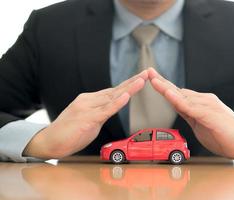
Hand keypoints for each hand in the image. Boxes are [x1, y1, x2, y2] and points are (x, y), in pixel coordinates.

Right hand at [23, 71, 147, 158]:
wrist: (49, 141)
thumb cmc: (69, 132)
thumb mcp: (89, 120)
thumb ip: (101, 113)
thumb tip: (112, 108)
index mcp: (90, 100)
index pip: (113, 91)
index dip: (128, 85)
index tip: (141, 78)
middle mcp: (89, 100)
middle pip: (115, 90)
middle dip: (132, 82)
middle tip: (147, 73)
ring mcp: (87, 108)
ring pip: (112, 97)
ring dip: (129, 88)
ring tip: (142, 80)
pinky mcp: (86, 119)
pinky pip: (105, 110)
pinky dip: (117, 103)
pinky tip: (126, 96)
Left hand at [148, 68, 233, 160]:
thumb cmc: (223, 134)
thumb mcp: (200, 123)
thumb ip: (189, 113)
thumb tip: (179, 105)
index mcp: (199, 103)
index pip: (178, 93)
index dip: (164, 86)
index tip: (152, 78)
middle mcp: (203, 100)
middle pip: (178, 90)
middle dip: (162, 82)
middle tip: (148, 72)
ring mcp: (208, 106)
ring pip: (182, 96)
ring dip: (167, 88)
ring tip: (153, 80)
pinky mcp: (211, 115)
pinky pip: (191, 107)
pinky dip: (179, 100)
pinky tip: (169, 94)